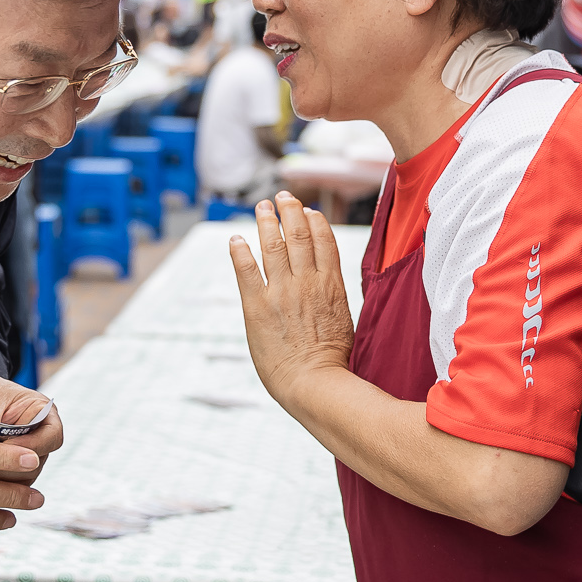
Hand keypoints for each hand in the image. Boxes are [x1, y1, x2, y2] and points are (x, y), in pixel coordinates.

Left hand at [0, 365, 64, 484]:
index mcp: (42, 412)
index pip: (53, 436)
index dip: (31, 446)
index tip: (5, 447)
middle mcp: (39, 436)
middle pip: (36, 462)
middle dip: (7, 465)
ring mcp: (26, 455)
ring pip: (21, 478)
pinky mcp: (11, 469)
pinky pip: (7, 484)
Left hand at [228, 192, 354, 402]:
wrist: (315, 384)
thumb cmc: (334, 362)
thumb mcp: (345, 321)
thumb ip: (333, 299)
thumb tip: (330, 288)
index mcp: (331, 285)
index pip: (323, 240)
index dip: (314, 220)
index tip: (307, 210)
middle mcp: (307, 282)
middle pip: (298, 234)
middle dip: (289, 211)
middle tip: (281, 197)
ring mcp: (281, 292)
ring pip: (273, 245)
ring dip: (265, 222)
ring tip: (262, 207)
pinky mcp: (257, 307)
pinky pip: (246, 271)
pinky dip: (240, 252)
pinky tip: (236, 239)